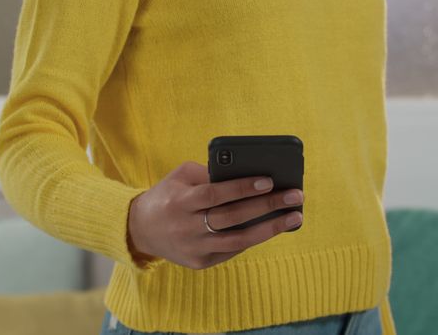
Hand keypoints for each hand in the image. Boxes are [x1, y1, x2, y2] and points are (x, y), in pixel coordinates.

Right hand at [127, 161, 303, 269]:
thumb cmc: (169, 195)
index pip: (215, 194)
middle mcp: (187, 227)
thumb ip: (210, 173)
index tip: (269, 180)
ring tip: (295, 217)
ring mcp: (194, 248)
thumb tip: (250, 175)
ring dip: (270, 229)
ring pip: (238, 240)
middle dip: (268, 206)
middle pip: (233, 217)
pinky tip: (274, 227)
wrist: (141, 229)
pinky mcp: (200, 263)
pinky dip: (254, 238)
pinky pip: (233, 250)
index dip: (242, 188)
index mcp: (180, 201)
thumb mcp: (181, 176)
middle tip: (296, 196)